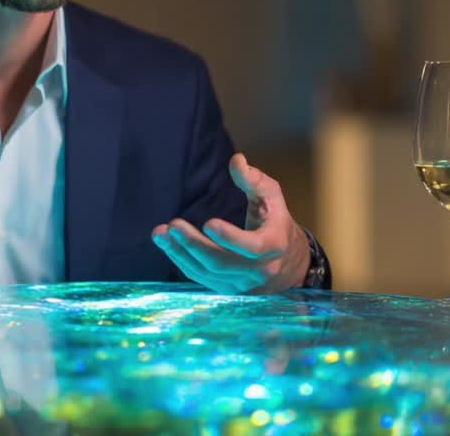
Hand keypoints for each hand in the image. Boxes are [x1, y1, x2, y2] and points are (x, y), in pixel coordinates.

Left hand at [151, 153, 309, 293]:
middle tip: (173, 225)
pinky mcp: (227, 289)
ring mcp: (241, 283)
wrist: (289, 263)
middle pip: (221, 262)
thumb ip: (254, 180)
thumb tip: (236, 160)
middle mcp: (258, 269)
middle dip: (194, 244)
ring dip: (180, 253)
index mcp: (274, 245)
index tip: (208, 223)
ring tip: (160, 233)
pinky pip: (200, 278)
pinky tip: (167, 244)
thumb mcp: (272, 197)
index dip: (230, 238)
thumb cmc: (276, 221)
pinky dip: (181, 261)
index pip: (252, 247)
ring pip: (207, 272)